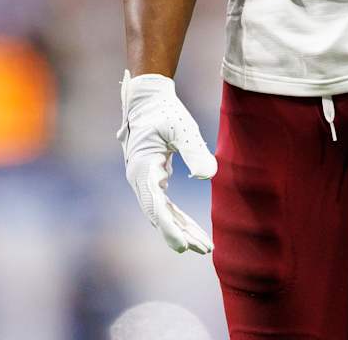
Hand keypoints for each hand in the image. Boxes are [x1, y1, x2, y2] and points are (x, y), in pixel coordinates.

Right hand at [118, 71, 218, 253]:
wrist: (147, 98)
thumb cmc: (164, 111)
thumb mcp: (181, 127)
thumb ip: (194, 151)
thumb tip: (208, 176)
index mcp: (143, 168)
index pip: (155, 206)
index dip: (170, 228)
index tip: (183, 246)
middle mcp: (139, 179)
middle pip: (159, 215)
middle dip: (180, 234)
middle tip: (204, 249)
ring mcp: (143, 180)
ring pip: (161, 213)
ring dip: (181, 229)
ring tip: (203, 246)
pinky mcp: (151, 178)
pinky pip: (164, 204)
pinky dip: (177, 218)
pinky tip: (191, 229)